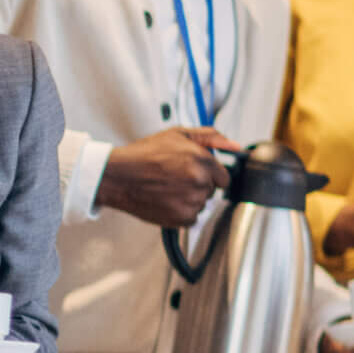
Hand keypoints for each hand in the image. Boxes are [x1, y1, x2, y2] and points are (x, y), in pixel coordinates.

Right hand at [96, 127, 235, 227]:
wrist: (119, 176)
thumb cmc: (144, 155)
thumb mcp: (178, 134)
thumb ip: (211, 137)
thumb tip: (235, 146)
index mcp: (202, 160)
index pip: (223, 177)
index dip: (208, 174)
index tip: (193, 173)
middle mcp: (200, 181)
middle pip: (211, 190)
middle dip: (197, 184)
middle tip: (174, 177)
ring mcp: (191, 201)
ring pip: (201, 204)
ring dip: (188, 198)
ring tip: (167, 188)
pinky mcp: (181, 218)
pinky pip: (191, 218)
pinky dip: (180, 211)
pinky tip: (165, 200)